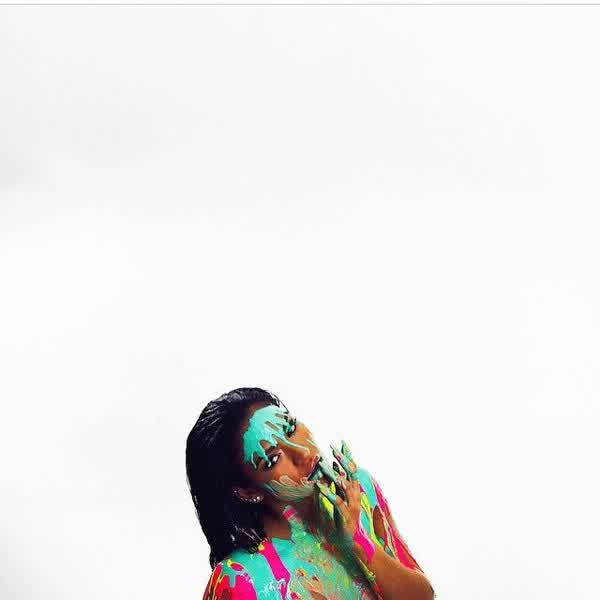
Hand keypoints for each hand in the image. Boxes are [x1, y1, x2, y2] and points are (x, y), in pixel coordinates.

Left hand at [315, 440, 375, 564]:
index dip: (347, 456)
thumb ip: (338, 484)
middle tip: (333, 447)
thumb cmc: (346, 520)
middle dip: (342, 459)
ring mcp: (352, 504)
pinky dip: (327, 492)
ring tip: (323, 464)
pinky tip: (319, 486)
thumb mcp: (342, 498)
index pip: (352, 469)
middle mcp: (355, 495)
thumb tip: (334, 468)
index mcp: (354, 490)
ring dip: (332, 473)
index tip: (342, 442)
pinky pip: (336, 501)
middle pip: (350, 473)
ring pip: (343, 485)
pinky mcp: (345, 515)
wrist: (355, 542)